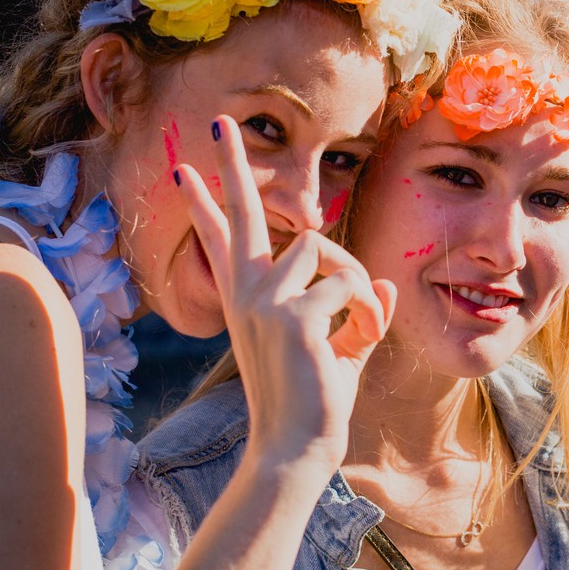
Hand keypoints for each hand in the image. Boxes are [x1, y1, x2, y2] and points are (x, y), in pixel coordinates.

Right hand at [175, 115, 395, 473]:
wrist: (298, 448)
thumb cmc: (318, 401)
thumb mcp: (343, 346)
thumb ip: (361, 312)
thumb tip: (387, 287)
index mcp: (250, 298)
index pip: (222, 240)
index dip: (204, 205)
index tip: (181, 171)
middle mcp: (247, 292)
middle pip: (241, 211)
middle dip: (232, 163)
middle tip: (215, 122)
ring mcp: (263, 299)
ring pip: (323, 247)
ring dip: (353, 283)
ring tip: (353, 329)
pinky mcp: (290, 314)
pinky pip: (350, 284)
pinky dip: (367, 312)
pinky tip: (355, 344)